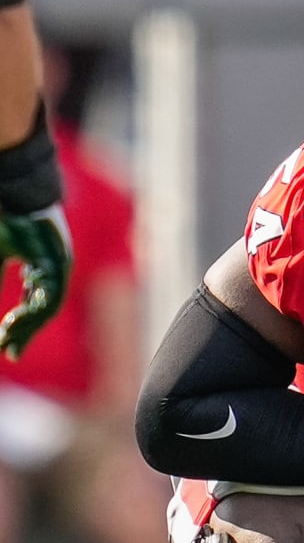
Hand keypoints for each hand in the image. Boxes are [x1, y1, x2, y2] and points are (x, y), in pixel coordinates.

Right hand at [0, 202, 71, 357]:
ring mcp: (59, 266)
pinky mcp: (59, 260)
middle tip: (11, 353)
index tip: (7, 350)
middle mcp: (53, 271)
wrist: (14, 190)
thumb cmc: (5, 221)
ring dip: (28, 325)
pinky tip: (20, 319)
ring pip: (48, 306)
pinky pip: (50, 292)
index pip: (31, 306)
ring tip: (11, 338)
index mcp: (39, 270)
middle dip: (24, 333)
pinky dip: (35, 308)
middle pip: (42, 311)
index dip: (19, 327)